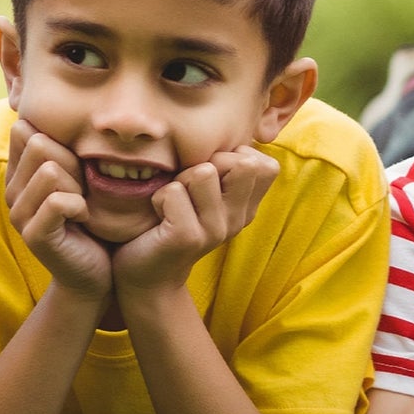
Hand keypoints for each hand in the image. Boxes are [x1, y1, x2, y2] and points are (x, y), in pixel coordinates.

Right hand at [6, 120, 111, 299]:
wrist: (95, 271)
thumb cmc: (92, 220)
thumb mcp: (79, 177)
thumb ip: (64, 148)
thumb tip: (54, 110)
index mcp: (19, 173)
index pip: (25, 130)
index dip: (60, 142)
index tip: (75, 168)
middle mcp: (11, 191)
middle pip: (40, 144)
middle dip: (72, 163)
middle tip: (83, 191)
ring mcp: (18, 214)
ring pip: (49, 170)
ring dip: (78, 186)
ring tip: (82, 206)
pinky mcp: (34, 235)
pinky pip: (59, 200)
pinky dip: (81, 206)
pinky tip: (83, 220)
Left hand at [112, 145, 278, 295]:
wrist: (149, 276)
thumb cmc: (172, 222)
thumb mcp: (205, 195)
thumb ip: (224, 170)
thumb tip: (236, 136)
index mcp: (247, 207)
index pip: (265, 164)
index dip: (235, 158)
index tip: (211, 178)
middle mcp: (238, 219)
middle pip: (242, 162)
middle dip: (207, 163)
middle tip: (187, 188)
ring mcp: (216, 230)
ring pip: (204, 172)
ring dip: (178, 180)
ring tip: (172, 202)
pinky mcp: (189, 237)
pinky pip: (174, 192)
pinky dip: (158, 198)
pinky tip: (159, 217)